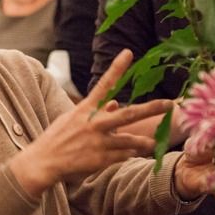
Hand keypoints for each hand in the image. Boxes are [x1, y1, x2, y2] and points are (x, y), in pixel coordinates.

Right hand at [11, 50, 172, 196]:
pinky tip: (128, 155)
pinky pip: (122, 155)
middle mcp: (94, 122)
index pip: (104, 84)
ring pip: (130, 140)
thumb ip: (96, 111)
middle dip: (152, 108)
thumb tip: (114, 104)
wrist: (43, 161)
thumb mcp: (73, 119)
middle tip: (170, 103)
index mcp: (85, 109)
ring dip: (144, 142)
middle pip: (129, 113)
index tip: (128, 52)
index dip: (116, 68)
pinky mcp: (101, 159)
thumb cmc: (58, 138)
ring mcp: (99, 141)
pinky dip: (127, 154)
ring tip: (153, 143)